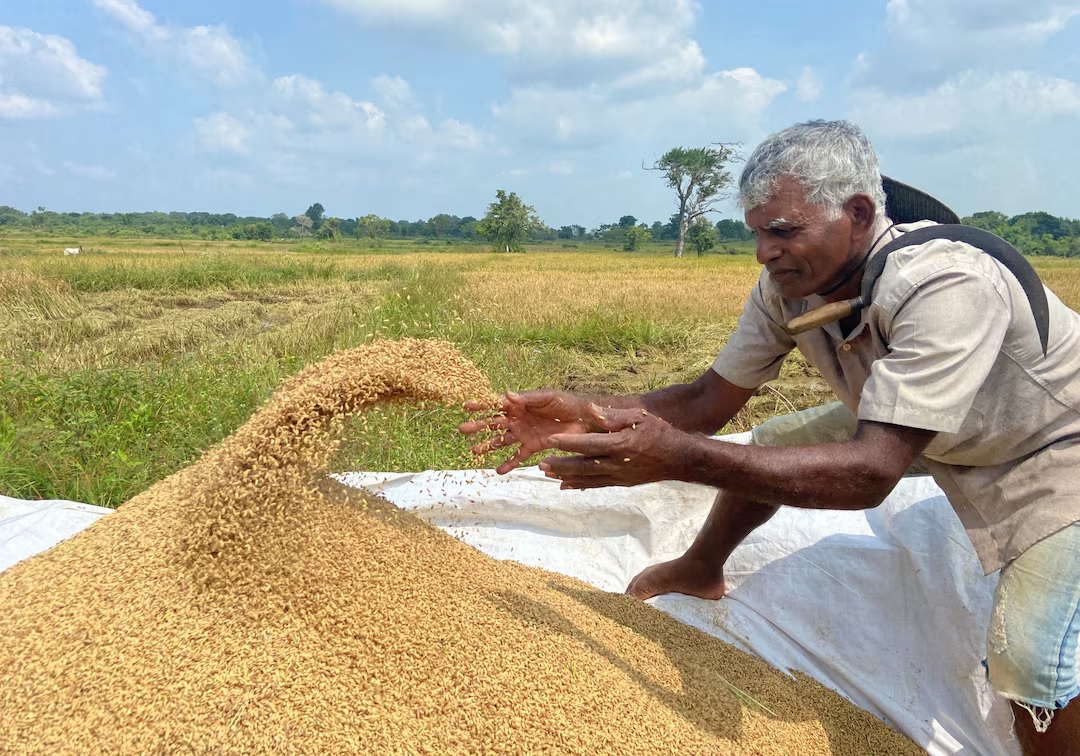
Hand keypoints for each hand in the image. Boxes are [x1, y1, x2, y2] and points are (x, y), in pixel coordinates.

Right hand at [459, 389, 602, 473]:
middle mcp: (518, 419)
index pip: (496, 404)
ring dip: (488, 446)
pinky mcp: (533, 446)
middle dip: (478, 426)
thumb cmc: (565, 403)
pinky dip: (508, 464)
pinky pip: (518, 456)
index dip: (481, 404)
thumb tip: (506, 394)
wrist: (584, 419)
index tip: (465, 406)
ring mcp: (524, 433)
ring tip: (474, 452)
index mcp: (519, 404)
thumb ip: (527, 397)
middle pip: (494, 423)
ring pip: (501, 441)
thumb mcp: (546, 397)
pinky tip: (498, 471)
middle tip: (462, 429)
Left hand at [538, 407, 691, 488]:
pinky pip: (596, 485)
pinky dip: (580, 485)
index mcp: (620, 444)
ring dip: (566, 476)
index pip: (588, 444)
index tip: (550, 440)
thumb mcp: (639, 418)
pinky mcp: (621, 483)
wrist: (679, 459)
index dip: (568, 443)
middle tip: (540, 463)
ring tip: (546, 474)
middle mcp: (617, 464)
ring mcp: (619, 476)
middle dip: (560, 465)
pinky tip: (565, 485)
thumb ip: (613, 416)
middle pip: (583, 466)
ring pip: (587, 478)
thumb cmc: (660, 433)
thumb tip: (591, 409)